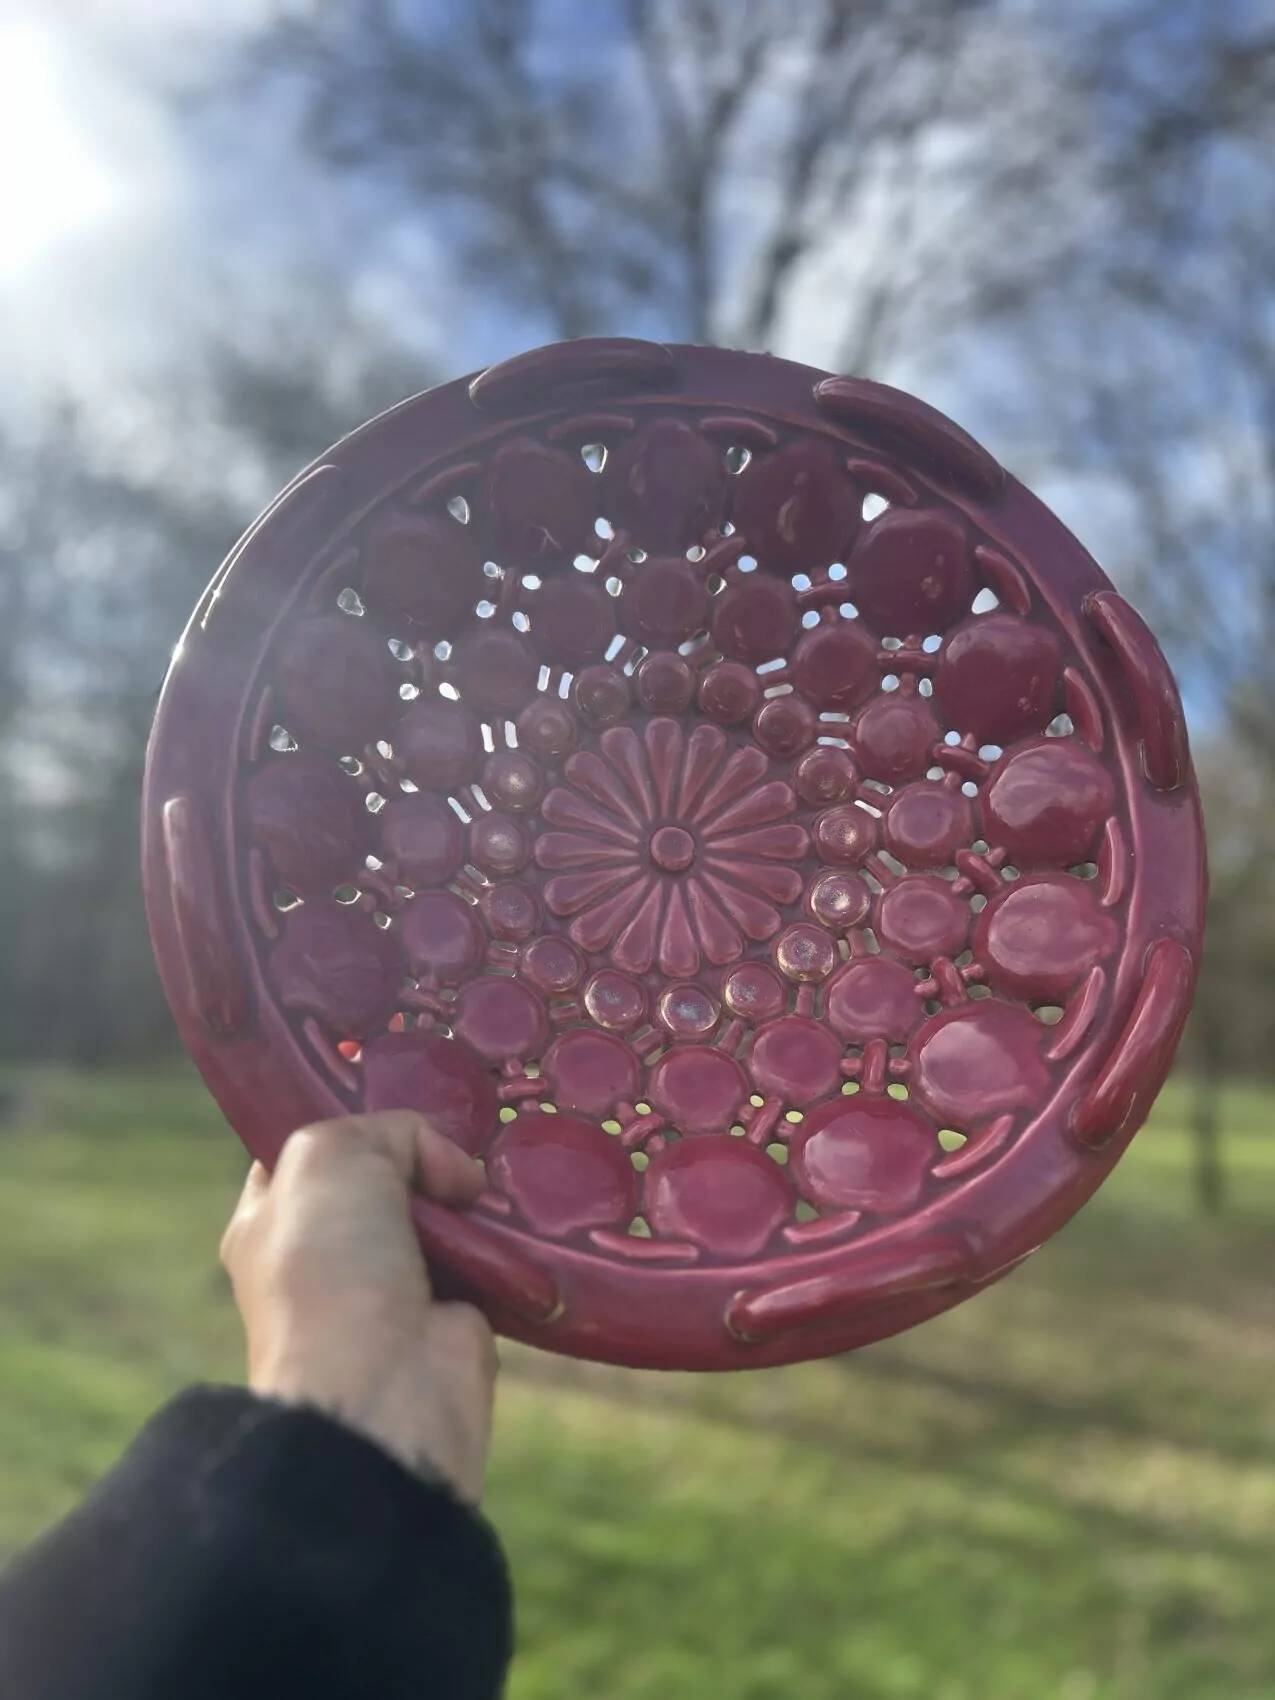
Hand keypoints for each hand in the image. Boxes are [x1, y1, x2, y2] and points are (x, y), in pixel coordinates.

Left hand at [220, 1112, 496, 1502]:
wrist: (380, 1392)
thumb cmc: (330, 1267)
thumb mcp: (330, 1156)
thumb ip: (385, 1130)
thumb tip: (450, 1176)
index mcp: (272, 1218)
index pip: (310, 1151)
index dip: (352, 1116)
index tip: (402, 1089)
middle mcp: (329, 1252)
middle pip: (386, 1175)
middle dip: (424, 1153)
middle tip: (468, 1126)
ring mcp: (393, 1286)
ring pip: (442, 1214)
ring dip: (472, 1194)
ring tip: (499, 1168)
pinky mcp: (454, 1316)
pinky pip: (487, 1258)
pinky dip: (506, 1240)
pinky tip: (520, 1214)